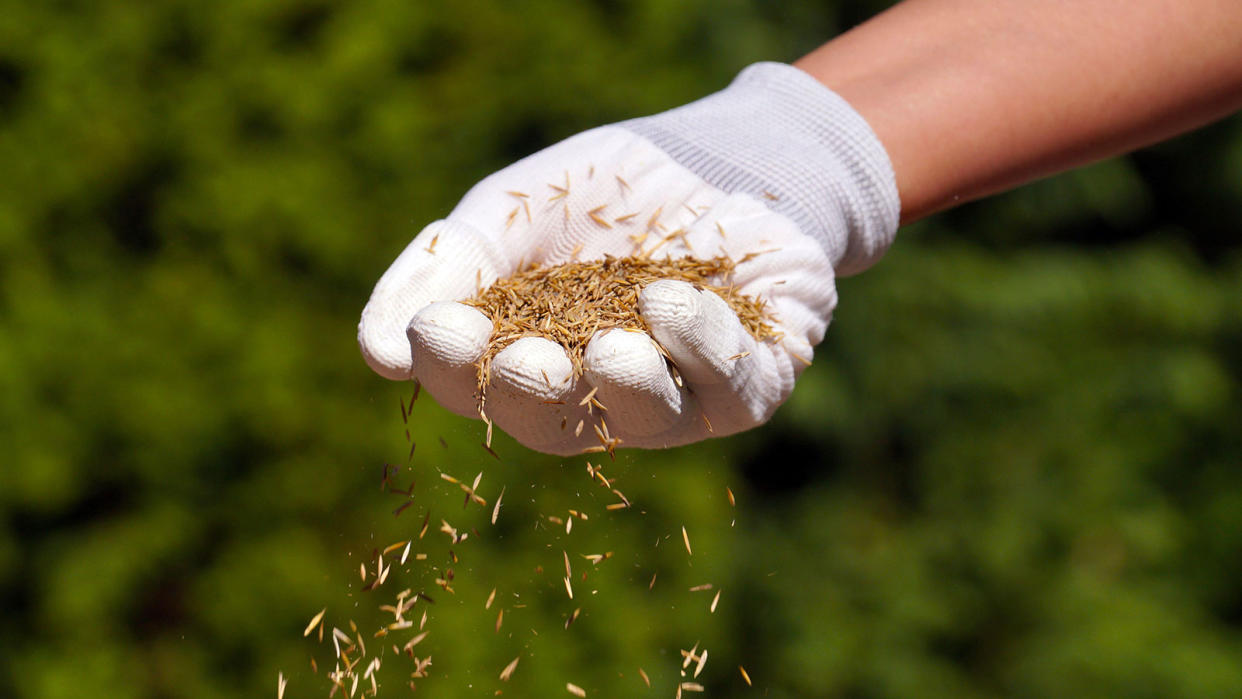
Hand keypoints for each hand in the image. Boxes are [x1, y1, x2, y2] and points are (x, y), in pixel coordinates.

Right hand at [358, 63, 898, 454]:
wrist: (717, 152)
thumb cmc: (605, 190)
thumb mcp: (512, 209)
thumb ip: (449, 267)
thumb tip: (377, 356)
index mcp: (531, 360)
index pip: (477, 384)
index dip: (452, 367)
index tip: (432, 329)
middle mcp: (600, 395)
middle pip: (557, 424)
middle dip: (534, 396)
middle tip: (522, 362)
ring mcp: (681, 393)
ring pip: (650, 419)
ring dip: (628, 389)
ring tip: (613, 349)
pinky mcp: (754, 377)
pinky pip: (734, 388)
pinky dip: (704, 349)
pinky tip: (675, 301)